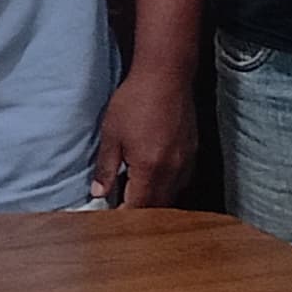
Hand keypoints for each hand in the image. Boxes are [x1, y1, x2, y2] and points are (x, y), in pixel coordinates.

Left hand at [92, 61, 196, 209]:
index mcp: (149, 169)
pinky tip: (153, 175)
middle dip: (139, 210)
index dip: (124, 216)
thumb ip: (106, 168)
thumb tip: (98, 192)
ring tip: (135, 190)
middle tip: (122, 206)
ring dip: (154, 199)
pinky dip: (167, 185)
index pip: (138, 207)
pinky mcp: (192, 153)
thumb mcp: (111, 134)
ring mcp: (185, 163)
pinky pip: (180, 181)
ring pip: (171, 195)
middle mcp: (171, 171)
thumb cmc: (135, 100)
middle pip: (157, 207)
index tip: (112, 217)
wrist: (166, 75)